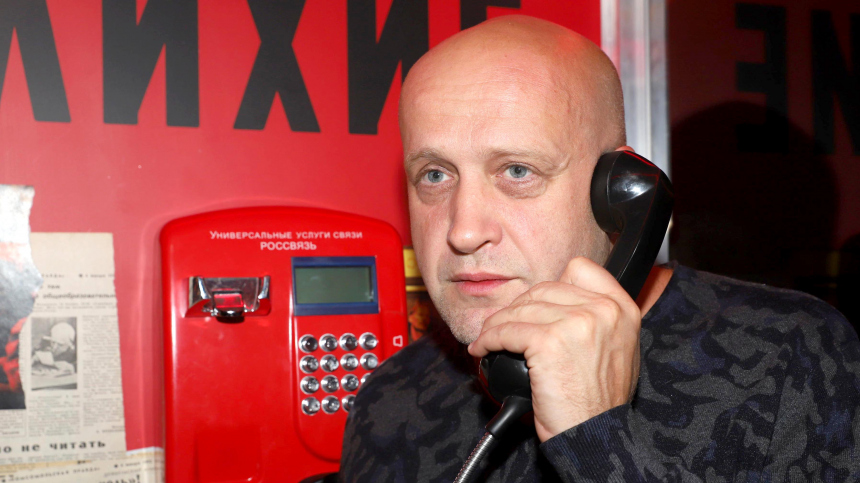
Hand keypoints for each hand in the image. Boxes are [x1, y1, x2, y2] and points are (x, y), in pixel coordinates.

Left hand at [467, 257, 640, 441]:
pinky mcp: (548, 341)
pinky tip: (484, 349)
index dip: (553, 285)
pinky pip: (507, 331)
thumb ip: (598, 320)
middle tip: (503, 326)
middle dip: (518, 308)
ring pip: (521, 309)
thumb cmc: (599, 402)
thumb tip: (561, 303)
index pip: (580, 269)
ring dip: (498, 324)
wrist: (595, 436)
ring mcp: (576, 323)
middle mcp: (603, 310)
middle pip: (543, 289)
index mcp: (622, 308)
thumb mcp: (618, 349)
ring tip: (489, 338)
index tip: (537, 303)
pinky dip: (489, 339)